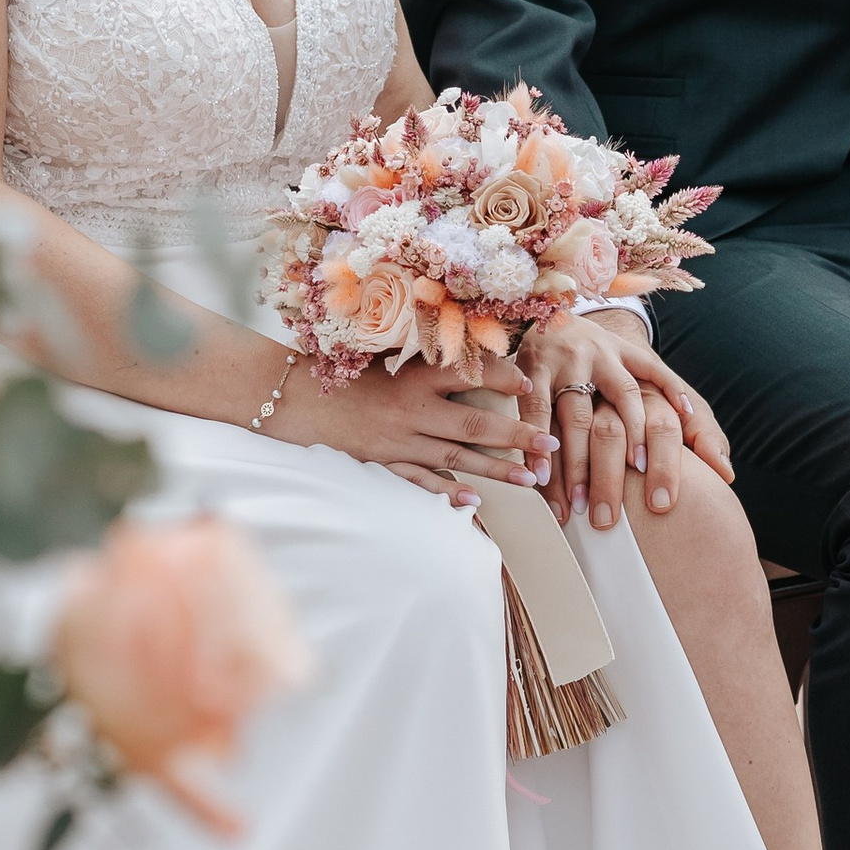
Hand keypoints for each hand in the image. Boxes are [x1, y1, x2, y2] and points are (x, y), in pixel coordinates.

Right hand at [270, 347, 534, 501]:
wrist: (299, 397)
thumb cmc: (348, 370)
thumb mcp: (388, 352)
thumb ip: (429, 354)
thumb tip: (473, 347)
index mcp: (415, 376)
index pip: (468, 375)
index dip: (502, 378)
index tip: (529, 383)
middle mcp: (412, 409)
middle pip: (474, 427)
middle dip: (517, 436)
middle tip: (550, 444)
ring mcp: (399, 440)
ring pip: (457, 459)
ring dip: (496, 470)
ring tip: (532, 479)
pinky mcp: (386, 462)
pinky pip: (421, 480)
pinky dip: (447, 491)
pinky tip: (475, 502)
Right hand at [527, 312, 734, 530]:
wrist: (559, 310)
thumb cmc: (611, 361)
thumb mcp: (651, 378)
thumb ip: (691, 422)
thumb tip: (724, 471)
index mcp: (635, 360)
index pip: (652, 398)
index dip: (650, 438)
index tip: (649, 478)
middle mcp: (604, 358)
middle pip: (612, 416)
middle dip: (610, 467)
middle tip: (611, 512)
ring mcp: (568, 362)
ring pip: (574, 417)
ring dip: (574, 463)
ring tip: (576, 504)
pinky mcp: (534, 367)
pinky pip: (536, 410)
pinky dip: (536, 443)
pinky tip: (538, 475)